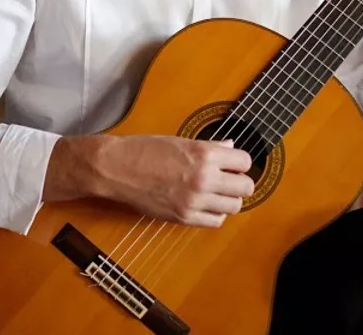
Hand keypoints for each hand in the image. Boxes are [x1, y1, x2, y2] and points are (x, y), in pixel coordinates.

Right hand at [44, 134, 253, 227]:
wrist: (116, 168)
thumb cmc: (145, 149)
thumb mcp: (181, 141)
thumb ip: (210, 147)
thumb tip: (230, 148)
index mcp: (204, 154)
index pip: (245, 161)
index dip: (240, 162)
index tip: (234, 164)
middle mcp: (203, 178)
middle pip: (246, 187)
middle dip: (240, 182)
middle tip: (229, 179)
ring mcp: (194, 200)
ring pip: (234, 207)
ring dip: (229, 199)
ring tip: (217, 193)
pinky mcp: (183, 217)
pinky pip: (215, 221)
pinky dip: (215, 214)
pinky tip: (205, 204)